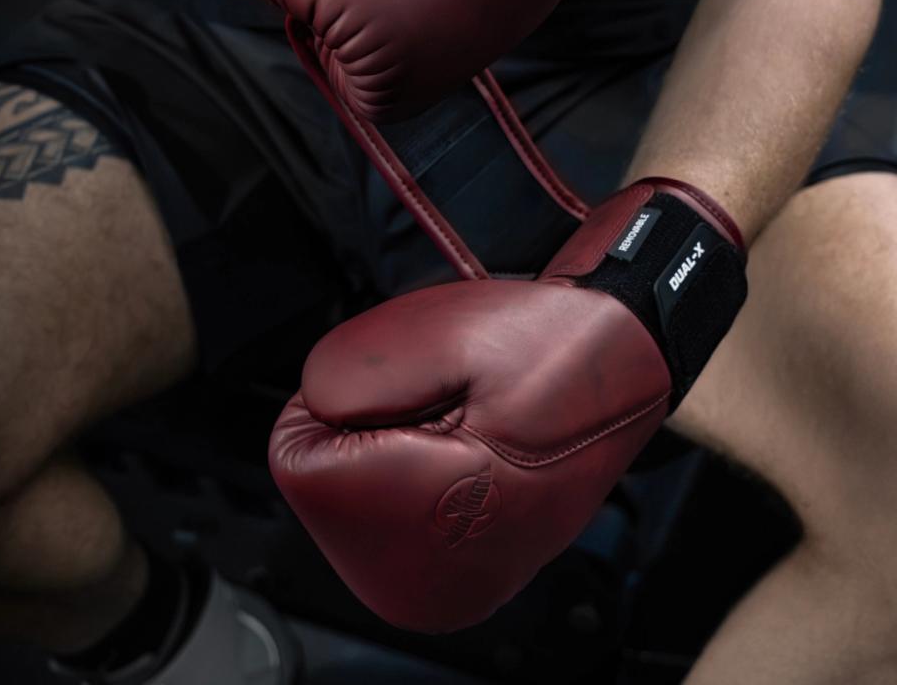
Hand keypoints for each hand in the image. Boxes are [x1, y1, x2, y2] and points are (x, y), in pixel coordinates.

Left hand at [270, 178, 746, 631]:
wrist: (627, 362)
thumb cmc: (555, 348)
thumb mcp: (436, 335)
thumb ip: (345, 375)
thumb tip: (312, 406)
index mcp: (415, 538)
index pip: (297, 454)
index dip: (349, 397)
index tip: (418, 383)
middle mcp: (420, 588)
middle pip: (318, 476)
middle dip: (366, 421)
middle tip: (448, 399)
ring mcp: (438, 587)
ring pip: (344, 486)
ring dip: (386, 438)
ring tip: (463, 420)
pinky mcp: (450, 571)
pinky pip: (377, 501)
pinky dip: (403, 460)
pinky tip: (463, 445)